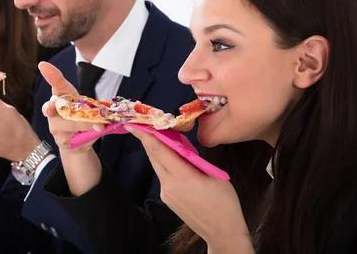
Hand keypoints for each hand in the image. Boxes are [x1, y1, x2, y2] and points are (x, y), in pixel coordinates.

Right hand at [40, 61, 103, 195]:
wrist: (77, 141)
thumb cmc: (82, 118)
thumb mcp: (89, 108)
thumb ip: (96, 108)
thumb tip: (107, 114)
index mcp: (62, 95)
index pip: (57, 83)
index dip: (51, 74)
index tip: (43, 65)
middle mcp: (54, 109)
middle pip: (56, 104)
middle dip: (64, 106)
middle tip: (63, 108)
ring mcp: (55, 125)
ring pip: (67, 122)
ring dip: (84, 123)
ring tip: (98, 126)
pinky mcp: (60, 138)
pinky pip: (72, 135)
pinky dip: (85, 133)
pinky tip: (93, 133)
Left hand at [126, 126, 252, 251]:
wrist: (222, 232)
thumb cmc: (224, 202)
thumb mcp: (213, 174)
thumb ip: (194, 159)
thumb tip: (179, 145)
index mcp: (181, 177)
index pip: (158, 150)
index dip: (145, 135)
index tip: (132, 124)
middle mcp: (168, 185)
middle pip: (154, 156)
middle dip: (148, 139)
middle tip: (144, 124)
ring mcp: (166, 193)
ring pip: (157, 166)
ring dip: (158, 151)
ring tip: (162, 137)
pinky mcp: (167, 199)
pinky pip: (163, 175)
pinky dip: (164, 163)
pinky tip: (173, 158)